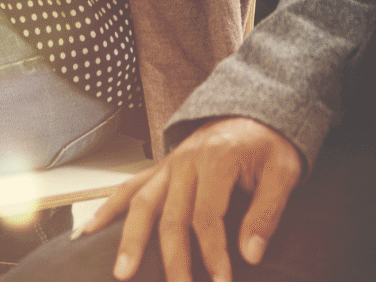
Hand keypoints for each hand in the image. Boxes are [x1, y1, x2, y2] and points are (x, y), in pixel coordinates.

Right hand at [81, 117, 303, 281]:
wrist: (254, 111)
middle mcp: (186, 160)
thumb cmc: (269, 144)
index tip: (220, 281)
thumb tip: (250, 255)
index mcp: (216, 159)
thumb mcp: (284, 172)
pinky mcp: (161, 167)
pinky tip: (91, 231)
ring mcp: (169, 163)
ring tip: (121, 272)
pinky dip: (109, 208)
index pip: (207, 215)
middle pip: (170, 214)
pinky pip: (130, 187)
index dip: (213, 252)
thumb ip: (266, 213)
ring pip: (141, 202)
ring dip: (130, 239)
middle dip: (171, 258)